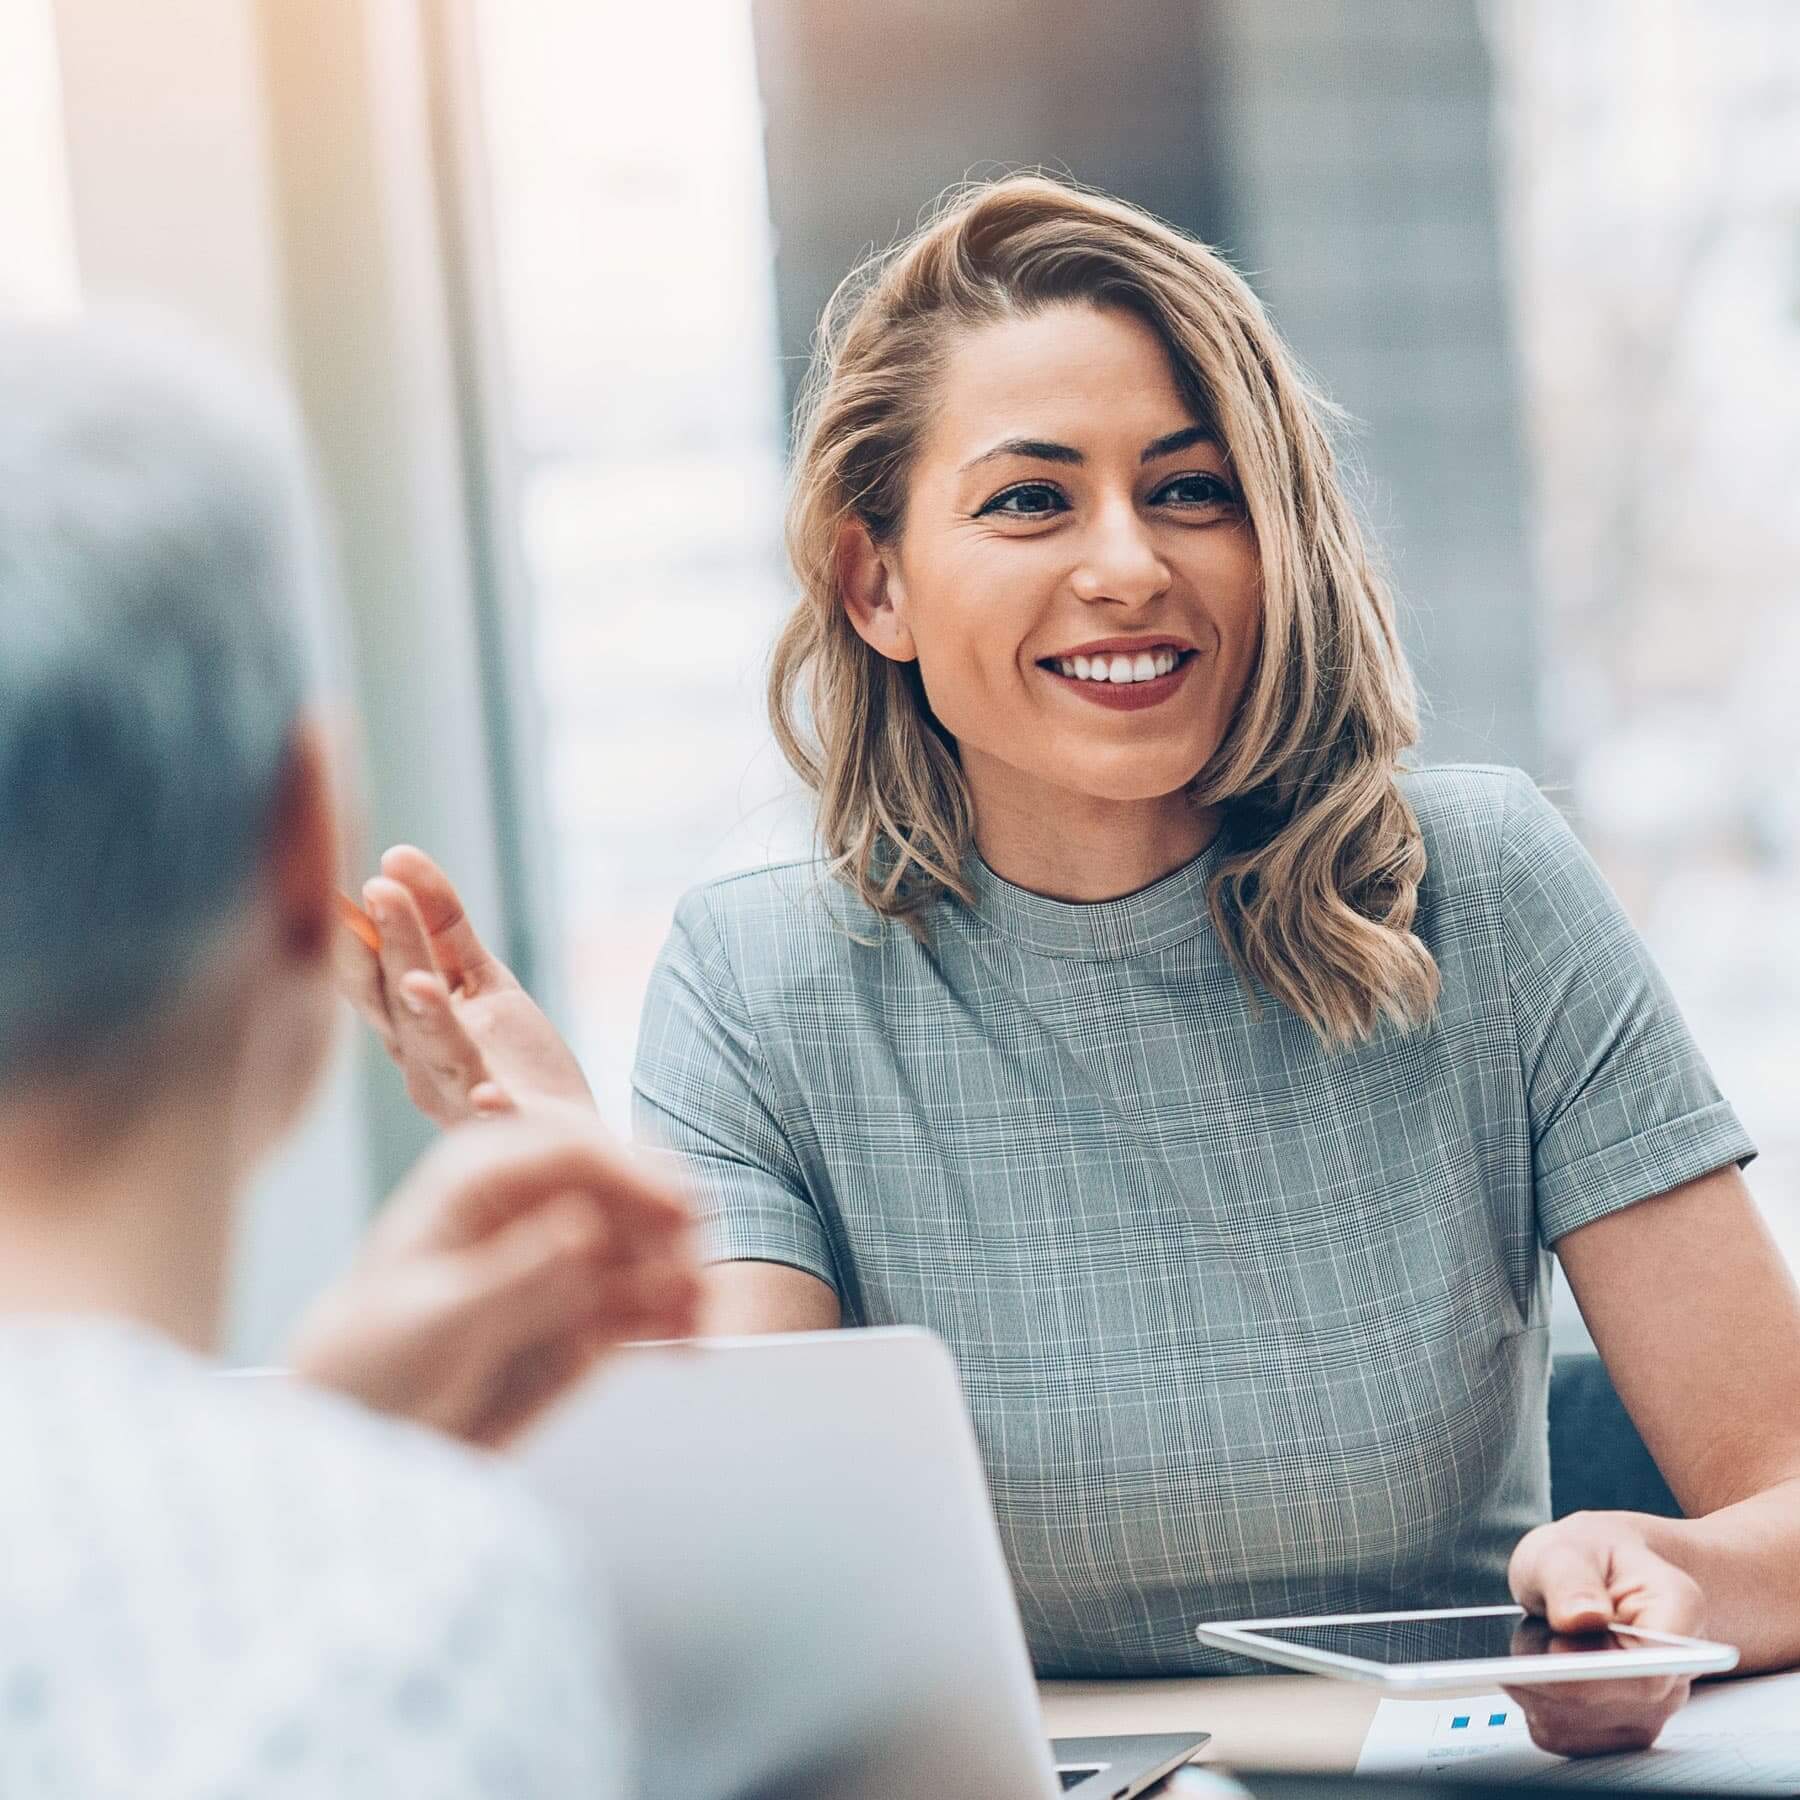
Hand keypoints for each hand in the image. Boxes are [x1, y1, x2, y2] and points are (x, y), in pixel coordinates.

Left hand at [283, 1109, 700, 1446]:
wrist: (357, 1436)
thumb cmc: (368, 1360)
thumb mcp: (436, 1318)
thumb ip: (514, 1275)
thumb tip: (586, 1228)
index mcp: (481, 1178)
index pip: (574, 1149)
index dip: (633, 1172)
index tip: (679, 1210)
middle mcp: (532, 1206)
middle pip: (623, 1190)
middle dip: (665, 1226)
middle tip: (691, 1275)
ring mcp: (562, 1260)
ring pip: (644, 1249)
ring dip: (677, 1277)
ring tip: (695, 1321)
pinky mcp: (582, 1314)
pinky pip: (641, 1306)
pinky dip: (668, 1319)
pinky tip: (687, 1344)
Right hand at [333, 844, 593, 1126]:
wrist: (573, 1151)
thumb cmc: (517, 1064)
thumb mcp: (481, 981)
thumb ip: (444, 922)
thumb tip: (396, 852)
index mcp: (408, 1027)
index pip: (373, 973)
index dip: (363, 930)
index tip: (363, 880)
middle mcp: (422, 1063)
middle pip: (400, 998)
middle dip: (394, 945)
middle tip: (380, 891)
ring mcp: (462, 1097)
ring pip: (439, 1051)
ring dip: (427, 1015)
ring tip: (420, 980)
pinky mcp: (510, 1129)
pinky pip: (497, 1120)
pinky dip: (491, 1107)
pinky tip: (493, 1096)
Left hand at [1504, 1512, 1706, 1756]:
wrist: (1597, 1571)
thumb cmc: (1588, 1557)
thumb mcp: (1567, 1547)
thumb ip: (1571, 1577)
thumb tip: (1579, 1616)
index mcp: (1678, 1611)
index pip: (1648, 1671)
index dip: (1593, 1673)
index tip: (1551, 1652)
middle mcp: (1676, 1671)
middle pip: (1605, 1703)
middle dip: (1547, 1670)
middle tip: (1533, 1630)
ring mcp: (1652, 1708)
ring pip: (1576, 1725)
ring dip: (1536, 1686)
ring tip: (1541, 1640)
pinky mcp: (1619, 1730)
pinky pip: (1563, 1735)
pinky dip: (1536, 1704)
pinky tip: (1540, 1669)